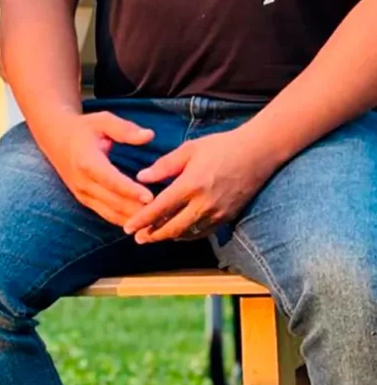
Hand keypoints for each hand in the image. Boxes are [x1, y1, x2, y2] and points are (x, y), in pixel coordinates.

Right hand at [45, 111, 155, 226]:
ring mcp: (82, 194)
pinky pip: (106, 215)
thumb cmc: (84, 128)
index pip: (111, 180)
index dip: (130, 190)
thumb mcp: (102, 120)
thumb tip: (149, 135)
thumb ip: (125, 129)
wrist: (56, 138)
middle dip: (137, 210)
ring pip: (111, 213)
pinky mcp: (85, 201)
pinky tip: (143, 224)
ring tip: (157, 223)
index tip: (151, 198)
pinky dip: (124, 221)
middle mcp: (83, 182)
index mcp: (87, 161)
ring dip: (133, 220)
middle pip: (113, 202)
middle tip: (163, 215)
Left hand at [123, 129, 274, 243]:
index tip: (128, 227)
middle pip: (173, 228)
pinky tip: (177, 233)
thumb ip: (164, 165)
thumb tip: (142, 177)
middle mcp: (204, 204)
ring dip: (169, 237)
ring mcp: (218, 213)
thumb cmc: (221, 146)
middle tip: (137, 238)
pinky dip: (187, 235)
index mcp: (191, 185)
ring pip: (188, 233)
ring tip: (152, 237)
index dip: (142, 219)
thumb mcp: (189, 149)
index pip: (160, 208)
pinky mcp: (227, 217)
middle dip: (152, 235)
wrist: (257, 153)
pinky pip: (203, 232)